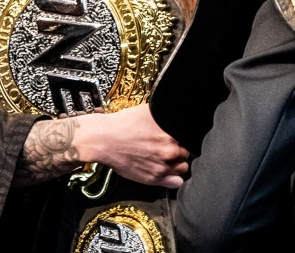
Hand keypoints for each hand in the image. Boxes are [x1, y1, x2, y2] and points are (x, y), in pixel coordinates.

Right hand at [74, 104, 188, 187]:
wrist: (104, 140)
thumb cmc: (125, 124)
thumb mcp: (152, 112)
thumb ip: (170, 117)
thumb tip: (184, 117)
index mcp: (171, 134)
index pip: (190, 139)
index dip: (183, 138)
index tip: (178, 139)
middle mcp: (169, 151)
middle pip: (187, 153)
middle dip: (181, 150)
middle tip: (171, 148)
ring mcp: (162, 166)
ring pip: (183, 168)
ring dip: (178, 164)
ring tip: (168, 159)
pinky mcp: (153, 178)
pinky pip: (176, 182)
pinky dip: (175, 178)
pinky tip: (169, 172)